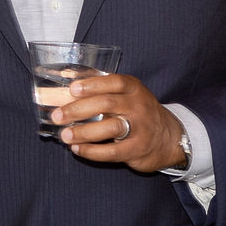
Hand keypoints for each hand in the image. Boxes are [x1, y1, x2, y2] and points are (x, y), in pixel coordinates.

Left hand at [53, 74, 187, 173]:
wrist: (168, 138)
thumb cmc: (138, 112)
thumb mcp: (126, 94)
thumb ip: (99, 85)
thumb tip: (66, 74)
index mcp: (133, 88)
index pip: (113, 82)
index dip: (92, 84)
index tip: (72, 89)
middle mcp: (138, 105)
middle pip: (106, 104)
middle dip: (78, 110)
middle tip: (57, 116)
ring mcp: (140, 128)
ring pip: (109, 128)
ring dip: (84, 132)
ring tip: (65, 135)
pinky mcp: (137, 149)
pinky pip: (112, 151)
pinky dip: (92, 151)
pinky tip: (77, 149)